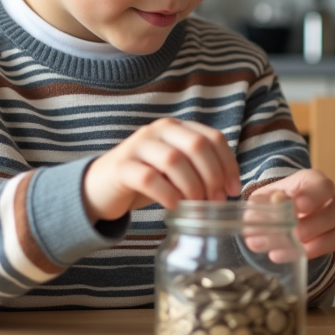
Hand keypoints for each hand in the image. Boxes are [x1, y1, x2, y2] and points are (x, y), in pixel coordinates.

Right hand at [82, 118, 240, 222]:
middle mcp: (159, 131)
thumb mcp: (176, 169)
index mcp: (177, 128)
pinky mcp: (121, 166)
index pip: (213, 138)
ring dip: (192, 186)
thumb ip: (199, 169)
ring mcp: (138, 145)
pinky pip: (149, 178)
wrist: (101, 187)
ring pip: (174, 160)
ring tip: (196, 205)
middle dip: (212, 176)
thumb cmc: (146, 179)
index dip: (228, 164)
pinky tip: (174, 206)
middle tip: (216, 200)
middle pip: (197, 146)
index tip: (233, 189)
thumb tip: (229, 188)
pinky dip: (167, 194)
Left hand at [248, 169, 334, 260]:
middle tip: (293, 235)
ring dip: (313, 243)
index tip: (299, 207)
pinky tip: (295, 255)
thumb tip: (258, 215)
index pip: (322, 185)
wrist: (282, 214)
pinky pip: (334, 244)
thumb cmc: (275, 202)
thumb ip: (262, 205)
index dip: (313, 196)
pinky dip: (315, 252)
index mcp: (313, 181)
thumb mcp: (264, 199)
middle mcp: (330, 197)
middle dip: (312, 225)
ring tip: (286, 249)